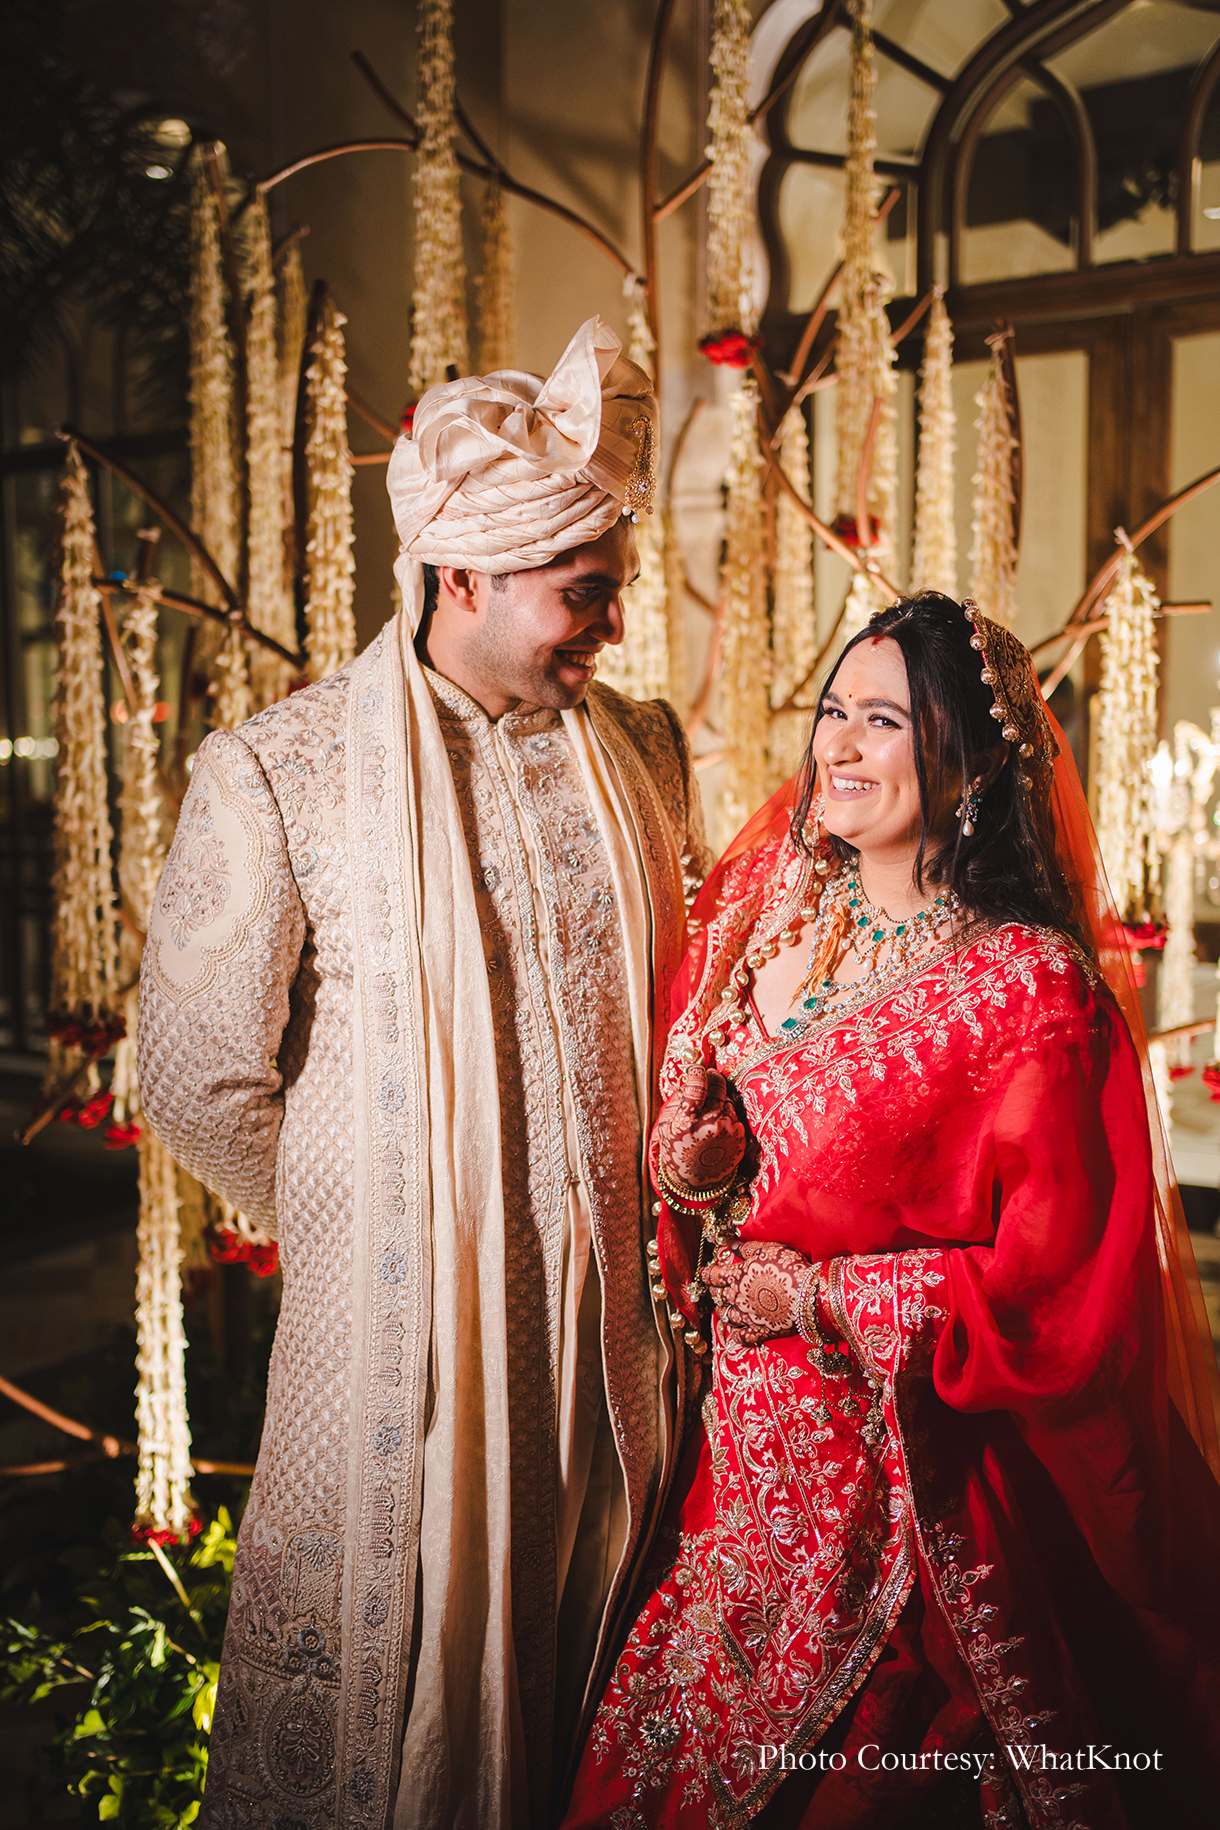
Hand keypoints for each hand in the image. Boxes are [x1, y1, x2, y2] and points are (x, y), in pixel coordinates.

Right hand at [650, 1065, 746, 1195]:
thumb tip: (693, 1077)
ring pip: (727, 1099)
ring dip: (719, 1099)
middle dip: (712, 1078)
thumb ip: (678, 1101)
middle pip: (717, 1086)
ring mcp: (728, 1130)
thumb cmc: (677, 1150)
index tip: (696, 1069)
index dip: (697, 1072)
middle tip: (708, 1076)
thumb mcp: (665, 1127)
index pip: (697, 1085)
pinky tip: (717, 1127)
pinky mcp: (741, 1136)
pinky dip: (726, 1115)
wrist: (696, 1181)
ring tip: (708, 1113)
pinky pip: (734, 1114)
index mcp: (687, 1122)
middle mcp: (710, 1125)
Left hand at [702, 1240, 809, 1345]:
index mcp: (737, 1276)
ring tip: (722, 1308)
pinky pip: (742, 1337)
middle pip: (718, 1295)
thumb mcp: (768, 1249)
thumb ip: (748, 1248)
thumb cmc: (789, 1267)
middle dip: (714, 1292)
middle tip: (714, 1289)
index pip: (713, 1275)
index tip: (703, 1273)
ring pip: (726, 1316)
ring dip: (722, 1311)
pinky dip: (736, 1335)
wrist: (808, 1295)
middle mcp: (737, 1297)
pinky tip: (735, 1333)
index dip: (706, 1274)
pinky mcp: (760, 1331)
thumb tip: (732, 1244)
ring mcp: (747, 1316)